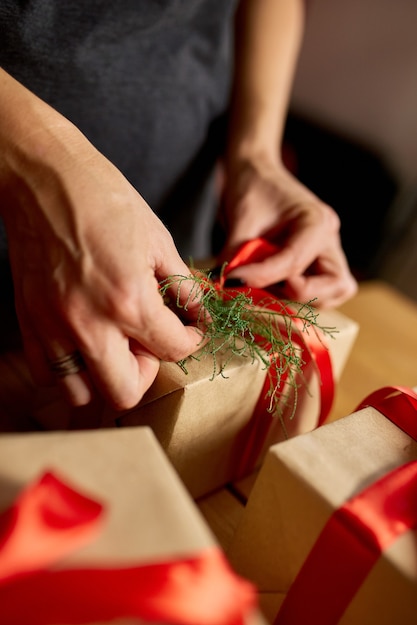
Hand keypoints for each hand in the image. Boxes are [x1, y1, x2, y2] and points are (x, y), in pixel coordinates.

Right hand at [2, 122, 202, 409]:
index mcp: (129, 300)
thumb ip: (182, 287)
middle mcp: (90, 324)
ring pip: (82, 393)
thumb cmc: (104, 199)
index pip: (174, 350)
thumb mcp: (158, 239)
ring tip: (115, 345)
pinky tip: (84, 340)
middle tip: (149, 344)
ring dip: (106, 377)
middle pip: (125, 393)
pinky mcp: (29, 322)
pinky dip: (71, 368)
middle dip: (148, 373)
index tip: (189, 330)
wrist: (44, 179)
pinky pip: (49, 373)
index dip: (191, 340)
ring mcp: (53, 328)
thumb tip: (198, 314)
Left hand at [218, 157, 357, 307]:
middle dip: (299, 295)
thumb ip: (235, 255)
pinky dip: (297, 297)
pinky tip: (269, 286)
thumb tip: (224, 286)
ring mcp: (327, 253)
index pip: (294, 262)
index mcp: (317, 221)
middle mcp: (330, 240)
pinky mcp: (318, 263)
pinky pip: (319, 291)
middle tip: (264, 287)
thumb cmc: (251, 188)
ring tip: (265, 286)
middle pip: (335, 285)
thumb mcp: (241, 219)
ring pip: (332, 293)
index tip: (232, 280)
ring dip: (301, 299)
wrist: (256, 173)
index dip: (262, 276)